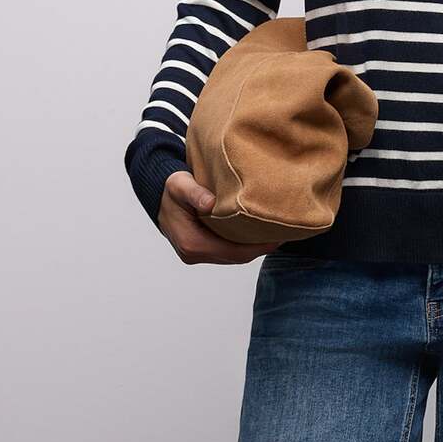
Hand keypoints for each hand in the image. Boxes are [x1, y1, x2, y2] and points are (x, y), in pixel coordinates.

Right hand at [157, 170, 277, 265]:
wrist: (159, 196)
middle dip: (260, 248)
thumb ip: (194, 193)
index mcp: (191, 243)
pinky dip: (243, 245)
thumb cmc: (171, 189)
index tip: (276, 237)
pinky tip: (257, 233)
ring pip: (233, 256)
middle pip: (236, 257)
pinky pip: (227, 252)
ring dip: (253, 248)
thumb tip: (209, 204)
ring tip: (274, 233)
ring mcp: (196, 255)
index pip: (232, 251)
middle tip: (283, 234)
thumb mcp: (179, 184)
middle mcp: (193, 254)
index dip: (256, 247)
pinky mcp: (201, 251)